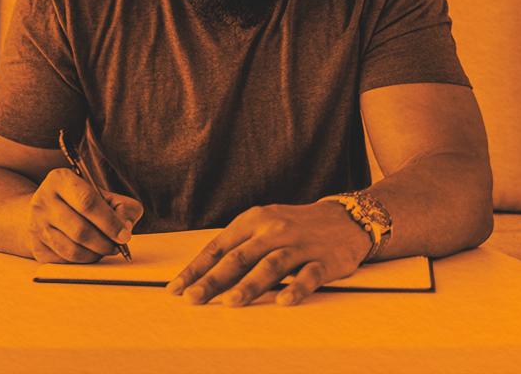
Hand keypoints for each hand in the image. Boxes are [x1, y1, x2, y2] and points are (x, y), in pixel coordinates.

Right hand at [26, 167, 143, 263]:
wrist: (46, 211)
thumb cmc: (79, 202)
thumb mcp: (101, 194)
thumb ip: (121, 205)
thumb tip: (125, 226)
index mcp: (60, 179)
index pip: (87, 201)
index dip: (110, 221)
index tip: (124, 234)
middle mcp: (42, 200)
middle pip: (80, 230)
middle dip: (105, 242)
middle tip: (117, 245)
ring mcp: (36, 225)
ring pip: (72, 250)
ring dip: (96, 254)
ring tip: (105, 248)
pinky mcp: (37, 246)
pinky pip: (65, 261)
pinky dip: (83, 260)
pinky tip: (90, 252)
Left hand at [166, 202, 372, 306]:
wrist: (343, 219)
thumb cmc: (293, 226)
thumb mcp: (262, 226)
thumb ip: (237, 246)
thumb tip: (203, 273)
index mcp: (252, 221)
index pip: (218, 247)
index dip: (197, 268)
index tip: (177, 288)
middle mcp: (273, 230)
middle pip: (239, 257)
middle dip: (214, 280)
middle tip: (194, 298)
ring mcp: (299, 244)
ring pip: (271, 265)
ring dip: (250, 285)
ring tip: (231, 302)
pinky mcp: (324, 260)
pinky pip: (309, 275)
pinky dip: (296, 288)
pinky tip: (284, 301)